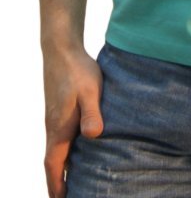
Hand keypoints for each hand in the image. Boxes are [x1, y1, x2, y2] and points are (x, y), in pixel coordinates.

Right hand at [43, 45, 103, 197]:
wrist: (62, 50)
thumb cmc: (78, 70)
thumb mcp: (90, 91)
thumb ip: (92, 113)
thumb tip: (94, 136)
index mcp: (59, 128)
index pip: (54, 165)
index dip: (56, 186)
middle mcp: (54, 128)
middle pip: (54, 163)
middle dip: (60, 182)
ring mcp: (55, 119)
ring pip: (58, 151)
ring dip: (64, 167)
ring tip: (75, 183)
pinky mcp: (60, 111)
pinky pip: (61, 139)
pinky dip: (67, 152)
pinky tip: (80, 150)